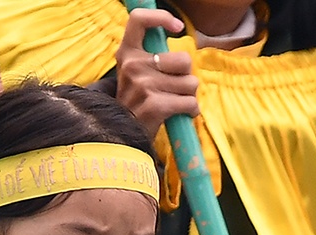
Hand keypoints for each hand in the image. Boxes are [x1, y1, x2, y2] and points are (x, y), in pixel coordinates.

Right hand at [115, 9, 198, 138]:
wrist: (124, 136)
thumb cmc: (138, 103)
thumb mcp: (135, 74)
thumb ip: (151, 56)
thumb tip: (176, 37)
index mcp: (127, 53)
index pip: (139, 19)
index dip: (161, 17)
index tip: (177, 27)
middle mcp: (132, 65)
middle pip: (184, 60)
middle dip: (187, 76)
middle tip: (174, 89)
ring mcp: (143, 85)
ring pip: (191, 84)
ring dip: (189, 96)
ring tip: (174, 103)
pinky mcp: (155, 105)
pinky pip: (190, 103)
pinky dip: (191, 111)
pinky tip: (180, 114)